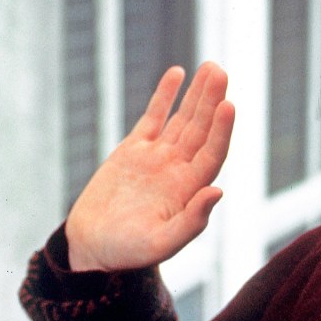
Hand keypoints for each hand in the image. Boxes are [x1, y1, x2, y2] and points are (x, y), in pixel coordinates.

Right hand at [65, 62, 234, 271]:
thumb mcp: (160, 244)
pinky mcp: (133, 150)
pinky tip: (177, 73)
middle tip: (221, 71)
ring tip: (212, 68)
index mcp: (189, 189)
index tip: (228, 104)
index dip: (221, 130)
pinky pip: (153, 116)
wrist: (92, 248)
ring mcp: (157, 157)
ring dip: (197, 94)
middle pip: (201, 129)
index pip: (212, 152)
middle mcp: (179, 169)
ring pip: (183, 118)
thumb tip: (217, 191)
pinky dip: (165, 95)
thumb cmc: (127, 253)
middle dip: (211, 100)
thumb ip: (191, 221)